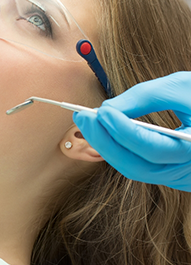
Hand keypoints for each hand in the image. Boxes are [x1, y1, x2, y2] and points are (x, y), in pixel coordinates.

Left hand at [73, 72, 190, 190]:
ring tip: (88, 121)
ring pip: (133, 168)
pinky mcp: (170, 172)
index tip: (101, 111)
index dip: (123, 131)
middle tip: (83, 116)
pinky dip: (118, 148)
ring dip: (106, 145)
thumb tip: (108, 108)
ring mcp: (179, 176)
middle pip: (135, 166)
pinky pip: (138, 164)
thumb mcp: (184, 87)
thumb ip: (146, 96)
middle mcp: (187, 172)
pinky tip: (104, 130)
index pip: (152, 149)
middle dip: (104, 141)